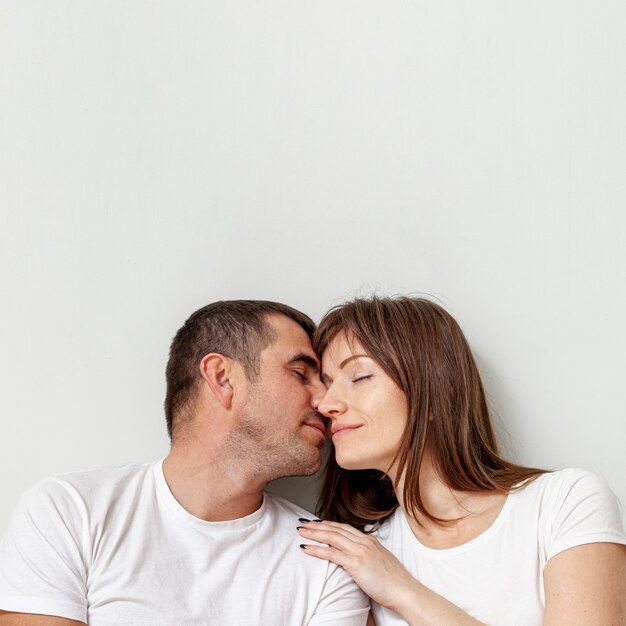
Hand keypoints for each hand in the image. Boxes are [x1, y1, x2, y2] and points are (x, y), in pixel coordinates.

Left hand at [298, 520, 416, 609]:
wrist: (403, 590)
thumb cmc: (394, 581)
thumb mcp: (380, 561)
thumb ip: (368, 555)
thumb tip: (359, 557)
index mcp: (370, 540)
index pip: (344, 527)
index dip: (329, 524)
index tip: (317, 522)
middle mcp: (364, 542)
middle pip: (335, 528)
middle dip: (317, 525)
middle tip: (303, 523)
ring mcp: (359, 551)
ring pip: (331, 537)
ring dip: (314, 533)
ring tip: (301, 532)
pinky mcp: (355, 563)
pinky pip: (331, 553)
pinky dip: (317, 549)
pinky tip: (306, 549)